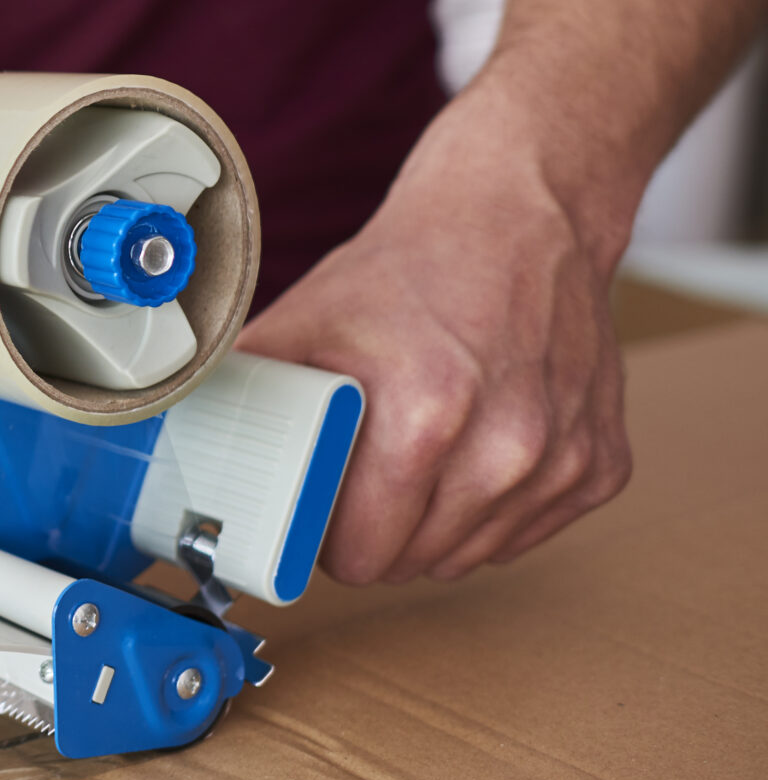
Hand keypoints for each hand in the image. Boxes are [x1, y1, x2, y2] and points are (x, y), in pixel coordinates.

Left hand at [237, 84, 632, 585]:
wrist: (521, 217)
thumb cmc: (410, 270)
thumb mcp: (305, 323)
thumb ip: (246, 393)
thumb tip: (178, 441)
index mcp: (426, 418)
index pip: (361, 552)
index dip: (326, 539)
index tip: (318, 514)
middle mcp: (506, 447)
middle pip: (411, 562)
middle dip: (375, 534)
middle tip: (359, 481)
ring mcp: (562, 459)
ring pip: (468, 557)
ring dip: (433, 528)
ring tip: (414, 458)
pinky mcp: (602, 464)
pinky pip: (525, 535)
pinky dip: (493, 511)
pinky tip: (472, 451)